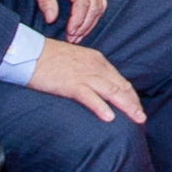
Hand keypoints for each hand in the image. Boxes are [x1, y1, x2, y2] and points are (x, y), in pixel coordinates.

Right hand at [25, 38, 144, 124]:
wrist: (29, 52)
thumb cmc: (48, 59)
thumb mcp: (76, 62)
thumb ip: (89, 73)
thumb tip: (99, 88)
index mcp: (97, 60)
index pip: (120, 81)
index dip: (130, 96)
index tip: (137, 109)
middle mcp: (95, 66)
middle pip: (120, 87)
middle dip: (133, 103)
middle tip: (142, 119)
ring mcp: (84, 74)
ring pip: (111, 91)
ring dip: (126, 106)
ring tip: (137, 119)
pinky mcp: (70, 83)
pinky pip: (89, 96)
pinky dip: (100, 107)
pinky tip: (109, 117)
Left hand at [30, 0, 107, 41]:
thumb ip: (46, 1)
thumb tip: (51, 19)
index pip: (82, 2)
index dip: (77, 20)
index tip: (69, 32)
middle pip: (94, 7)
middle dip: (84, 26)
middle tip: (72, 38)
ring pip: (100, 7)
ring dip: (90, 23)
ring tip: (78, 36)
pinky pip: (101, 3)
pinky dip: (95, 16)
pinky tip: (86, 25)